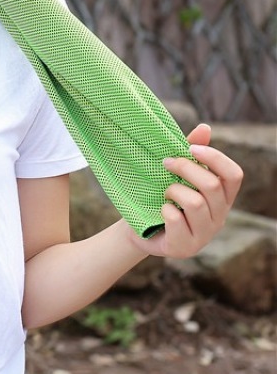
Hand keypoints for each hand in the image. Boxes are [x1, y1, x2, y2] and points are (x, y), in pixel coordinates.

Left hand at [131, 123, 243, 258]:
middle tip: (166, 163)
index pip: (234, 175)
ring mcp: (204, 234)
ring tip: (165, 193)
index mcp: (221, 197)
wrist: (139, 230)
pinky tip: (161, 211)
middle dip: (185, 168)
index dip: (215, 158)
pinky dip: (165, 210)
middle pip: (212, 186)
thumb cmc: (162, 197)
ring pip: (195, 203)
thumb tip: (205, 127)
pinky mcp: (185, 246)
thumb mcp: (176, 175)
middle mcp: (218, 216)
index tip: (190, 148)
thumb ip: (191, 153)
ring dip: (174, 190)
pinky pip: (176, 220)